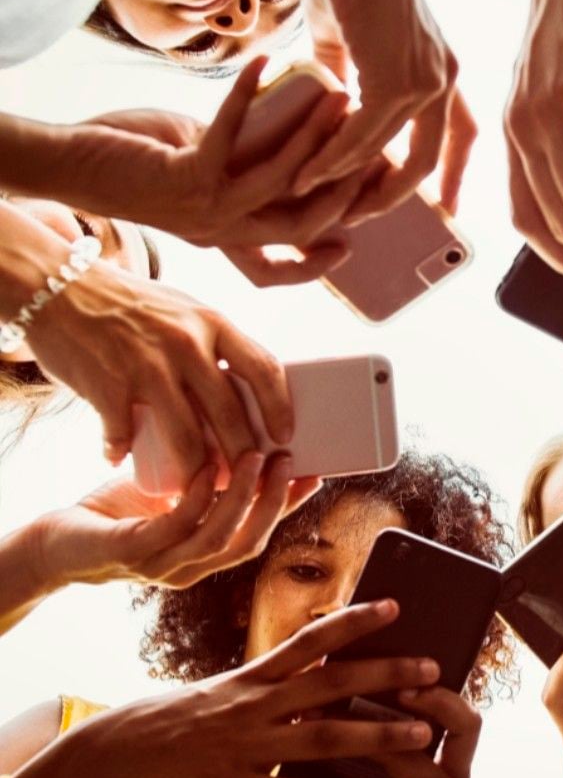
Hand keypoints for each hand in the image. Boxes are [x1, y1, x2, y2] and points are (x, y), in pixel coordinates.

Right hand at [1, 602, 443, 777]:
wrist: (109, 755)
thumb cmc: (174, 717)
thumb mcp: (224, 690)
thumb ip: (271, 684)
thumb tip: (317, 671)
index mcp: (253, 676)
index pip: (313, 640)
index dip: (355, 621)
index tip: (395, 606)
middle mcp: (254, 703)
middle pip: (331, 683)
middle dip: (385, 674)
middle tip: (433, 667)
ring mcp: (242, 746)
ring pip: (320, 738)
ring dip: (376, 736)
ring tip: (422, 734)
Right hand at [25, 263, 291, 476]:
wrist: (61, 287)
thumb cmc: (134, 306)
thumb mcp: (188, 312)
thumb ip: (217, 344)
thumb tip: (251, 389)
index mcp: (214, 324)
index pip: (264, 368)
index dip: (280, 407)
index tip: (286, 437)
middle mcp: (186, 344)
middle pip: (229, 412)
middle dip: (244, 455)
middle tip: (248, 479)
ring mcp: (147, 366)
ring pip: (186, 436)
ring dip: (196, 472)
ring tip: (198, 490)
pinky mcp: (109, 386)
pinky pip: (124, 435)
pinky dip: (121, 452)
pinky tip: (121, 460)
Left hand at [32, 454, 318, 589]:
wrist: (56, 539)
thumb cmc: (118, 511)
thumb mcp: (173, 491)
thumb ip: (208, 476)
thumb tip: (245, 427)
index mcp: (204, 556)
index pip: (259, 534)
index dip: (289, 507)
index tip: (314, 474)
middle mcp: (189, 569)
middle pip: (249, 541)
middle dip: (275, 501)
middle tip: (289, 459)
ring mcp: (161, 565)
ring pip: (220, 537)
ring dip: (244, 496)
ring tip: (257, 456)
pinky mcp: (131, 552)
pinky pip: (177, 527)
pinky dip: (199, 495)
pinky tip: (208, 466)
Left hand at [63, 59, 359, 264]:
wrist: (69, 166)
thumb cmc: (133, 164)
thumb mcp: (199, 172)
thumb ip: (238, 168)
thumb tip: (278, 136)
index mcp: (225, 240)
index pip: (282, 269)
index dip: (320, 261)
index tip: (354, 236)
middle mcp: (221, 233)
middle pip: (301, 224)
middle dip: (344, 187)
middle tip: (372, 148)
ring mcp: (206, 209)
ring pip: (282, 182)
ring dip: (315, 137)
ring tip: (338, 98)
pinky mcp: (185, 176)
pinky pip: (231, 134)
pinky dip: (248, 96)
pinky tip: (262, 62)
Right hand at [290, 0, 472, 224]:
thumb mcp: (358, 43)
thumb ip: (353, 79)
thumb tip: (333, 108)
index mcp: (444, 73)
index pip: (462, 135)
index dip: (455, 177)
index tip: (446, 211)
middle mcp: (443, 82)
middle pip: (428, 161)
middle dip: (394, 196)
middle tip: (360, 215)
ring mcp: (425, 83)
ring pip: (389, 154)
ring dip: (349, 181)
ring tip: (315, 197)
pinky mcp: (397, 81)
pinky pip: (364, 138)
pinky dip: (334, 160)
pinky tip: (308, 173)